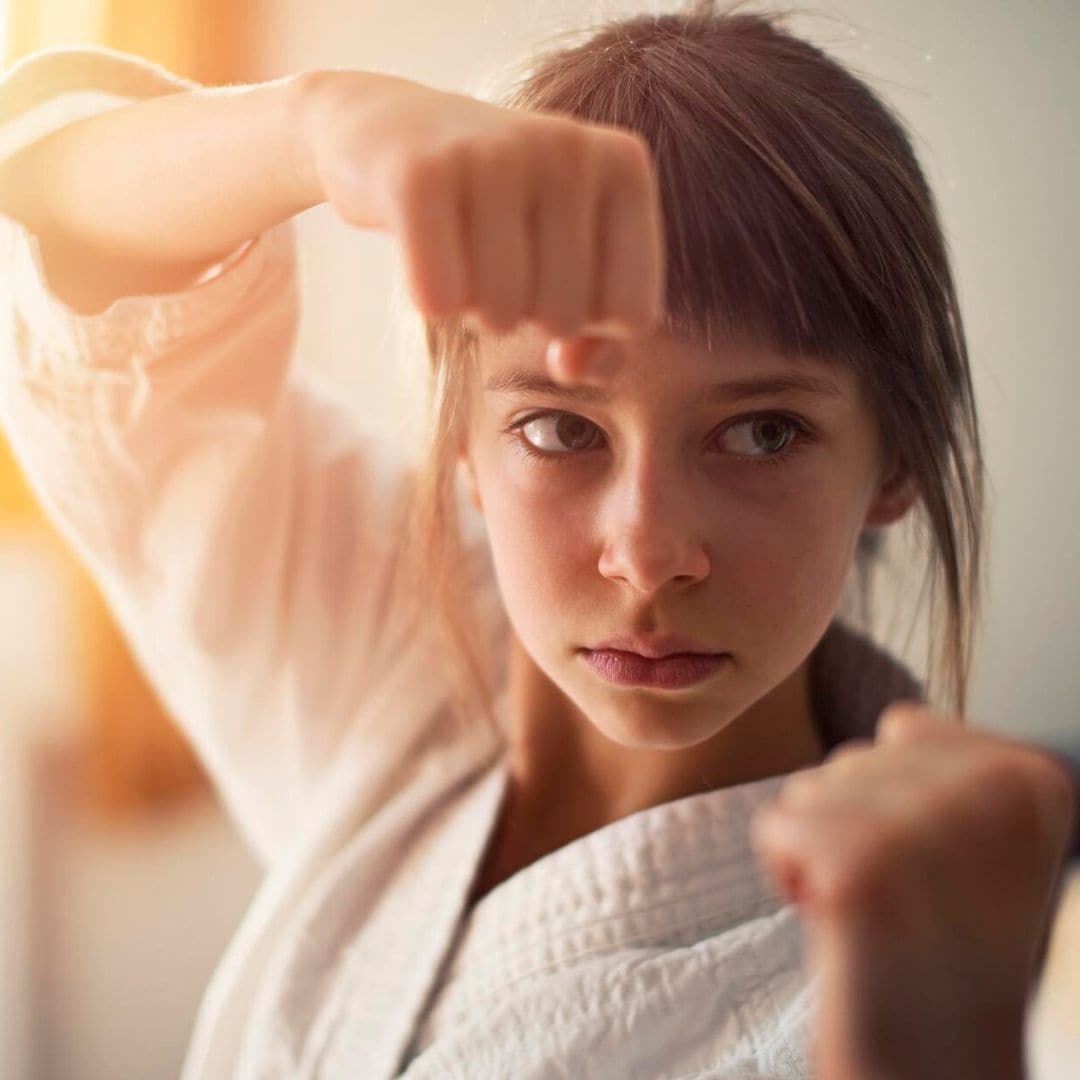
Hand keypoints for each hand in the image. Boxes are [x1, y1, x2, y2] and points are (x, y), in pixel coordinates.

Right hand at [299, 68, 665, 346]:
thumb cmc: (497, 214)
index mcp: (623, 165)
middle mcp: (568, 146)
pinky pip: (441, 299)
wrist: (392, 129)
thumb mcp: (567, 263)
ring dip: (475, 310)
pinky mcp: (419, 174)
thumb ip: (601, 337)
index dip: (587, 324)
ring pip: (502, 315)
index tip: (556, 277)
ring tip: (463, 253)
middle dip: (525, 316)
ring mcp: (494, 152)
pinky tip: (424, 252)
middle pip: (565, 320)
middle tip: (496, 260)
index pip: (632, 315)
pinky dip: (430, 298)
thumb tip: (570, 366)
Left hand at [749, 703, 1078, 1079]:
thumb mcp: (982, 844)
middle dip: (853, 826)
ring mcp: (928, 824)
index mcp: (1036, 778)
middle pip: (852, 757)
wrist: (939, 1070)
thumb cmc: (945, 954)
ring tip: (876, 919)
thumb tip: (898, 722)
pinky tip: (841, 930)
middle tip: (904, 905)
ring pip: (810, 788)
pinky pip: (776, 827)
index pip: (906, 726)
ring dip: (821, 851)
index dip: (895, 802)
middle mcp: (994, 789)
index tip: (937, 874)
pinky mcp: (861, 865)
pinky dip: (788, 876)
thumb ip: (949, 773)